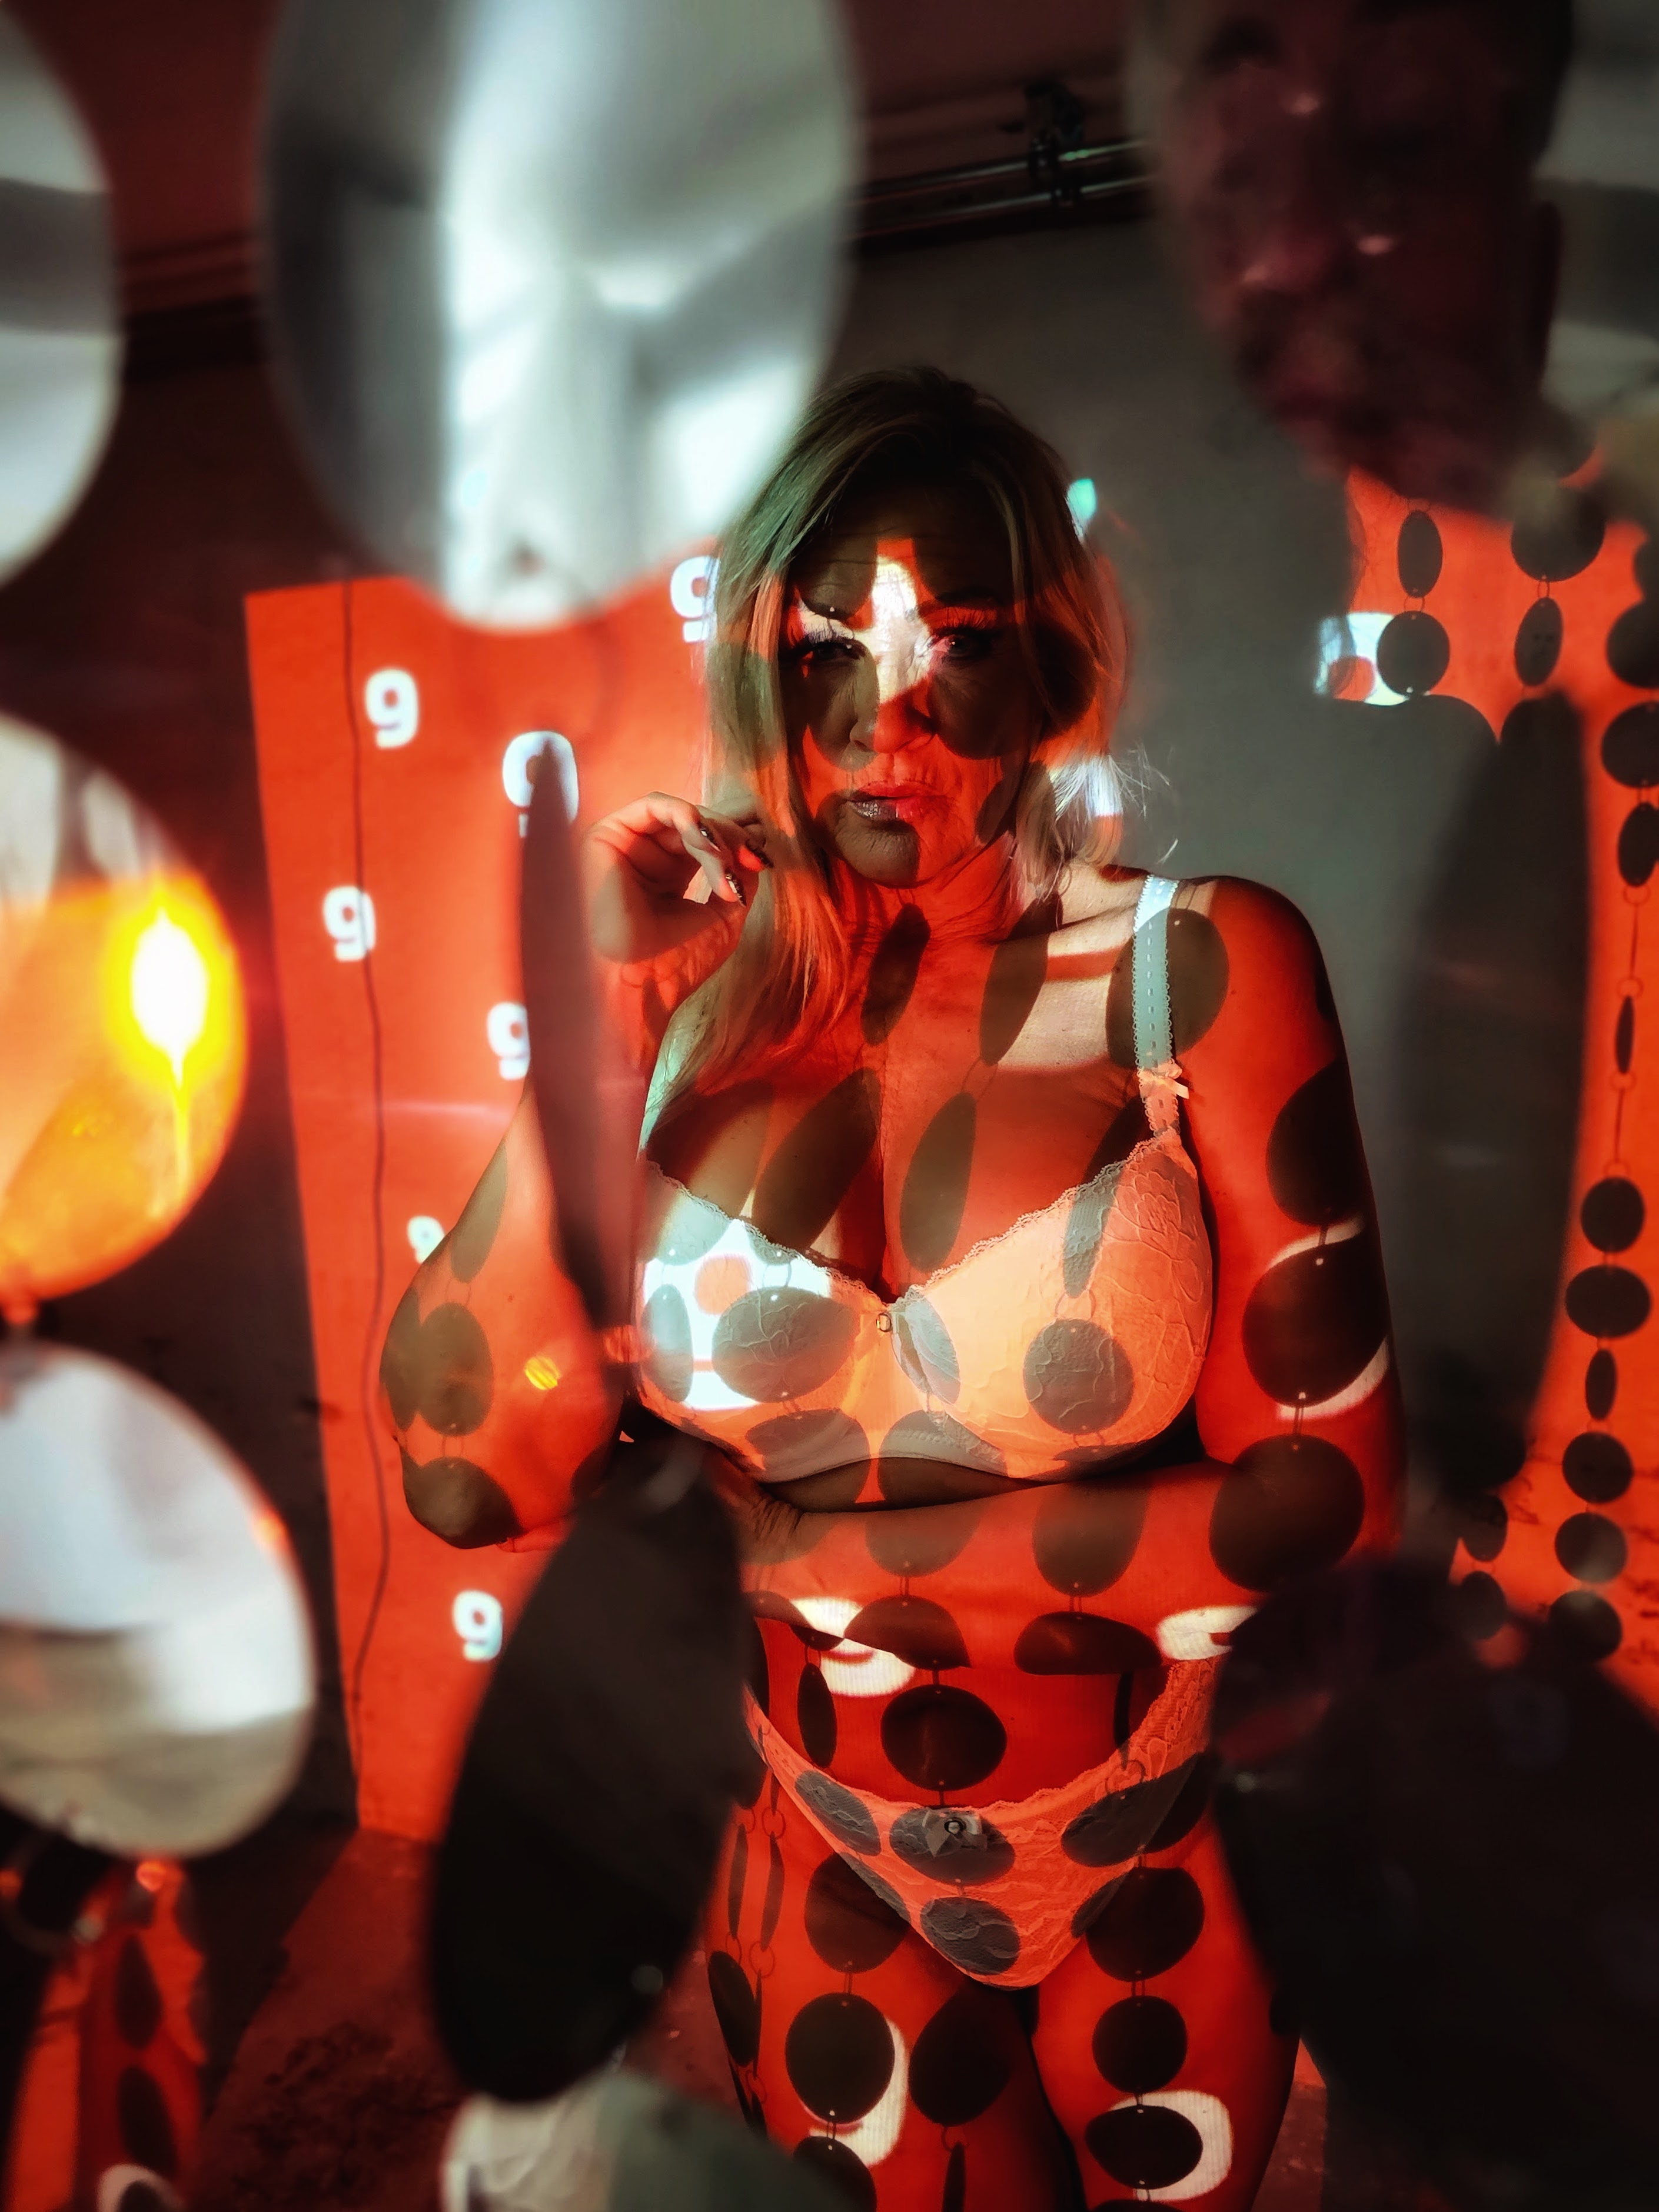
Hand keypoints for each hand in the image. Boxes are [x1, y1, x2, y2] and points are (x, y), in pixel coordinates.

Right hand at [584, 792, 769, 963]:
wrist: (638, 987)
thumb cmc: (677, 964)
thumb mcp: (725, 916)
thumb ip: (737, 874)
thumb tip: (754, 844)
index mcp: (669, 877)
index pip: (709, 839)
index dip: (740, 839)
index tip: (764, 859)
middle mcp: (647, 858)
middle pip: (700, 823)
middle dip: (733, 836)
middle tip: (753, 860)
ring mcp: (627, 846)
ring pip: (683, 814)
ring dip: (714, 834)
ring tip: (725, 867)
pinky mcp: (606, 836)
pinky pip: (654, 806)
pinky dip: (687, 816)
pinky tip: (705, 843)